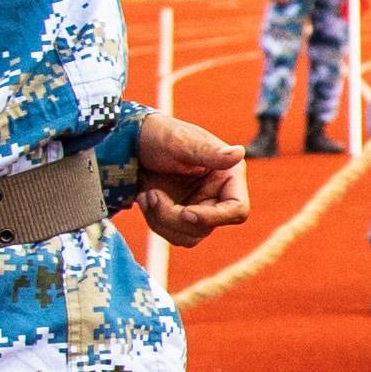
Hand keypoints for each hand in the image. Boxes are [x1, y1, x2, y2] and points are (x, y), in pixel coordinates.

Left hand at [129, 105, 251, 242]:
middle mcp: (218, 194)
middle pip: (206, 227)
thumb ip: (209, 152)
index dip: (213, 218)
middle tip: (152, 195)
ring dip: (161, 221)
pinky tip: (146, 198)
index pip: (237, 210)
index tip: (185, 212)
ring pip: (189, 236)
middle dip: (174, 217)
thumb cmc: (159, 135)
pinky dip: (155, 221)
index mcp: (228, 175)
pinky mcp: (181, 217)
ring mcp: (200, 207)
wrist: (131, 144)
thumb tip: (239, 153)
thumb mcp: (181, 142)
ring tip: (147, 195)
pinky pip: (174, 235)